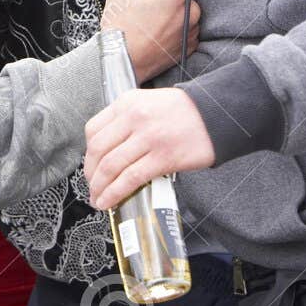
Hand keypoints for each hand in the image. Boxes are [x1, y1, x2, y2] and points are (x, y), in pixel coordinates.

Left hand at [83, 88, 214, 210]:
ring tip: (99, 198)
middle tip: (92, 186)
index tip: (91, 166)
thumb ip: (127, 120)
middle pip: (99, 150)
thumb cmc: (186, 111)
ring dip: (100, 187)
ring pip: (111, 166)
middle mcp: (134, 117)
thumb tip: (111, 148)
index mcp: (128, 103)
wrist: (218, 113)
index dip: (88, 153)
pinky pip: (131, 178)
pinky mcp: (163, 157)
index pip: (94, 129)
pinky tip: (110, 202)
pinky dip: (115, 193)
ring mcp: (149, 137)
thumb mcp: (149, 102)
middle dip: (91, 173)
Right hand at [99, 0, 199, 81]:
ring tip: (150, 23)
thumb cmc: (121, 24)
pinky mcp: (190, 46)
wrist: (123, 61)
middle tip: (144, 8)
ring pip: (182, 9)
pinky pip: (184, 28)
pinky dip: (173, 29)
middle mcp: (191, 9)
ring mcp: (192, 30)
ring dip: (170, 11)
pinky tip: (157, 34)